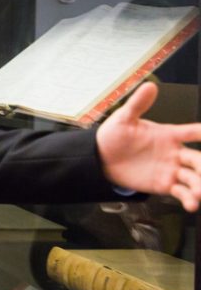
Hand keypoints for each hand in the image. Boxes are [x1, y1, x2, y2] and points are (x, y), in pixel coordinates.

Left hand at [97, 83, 200, 211]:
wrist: (99, 158)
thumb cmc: (113, 136)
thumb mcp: (124, 119)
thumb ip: (138, 104)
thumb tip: (150, 86)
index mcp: (169, 135)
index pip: (193, 132)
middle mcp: (175, 153)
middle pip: (199, 159)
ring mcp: (171, 170)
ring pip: (194, 178)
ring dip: (200, 185)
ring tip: (200, 192)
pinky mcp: (164, 185)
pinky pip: (181, 192)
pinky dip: (189, 199)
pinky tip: (191, 203)